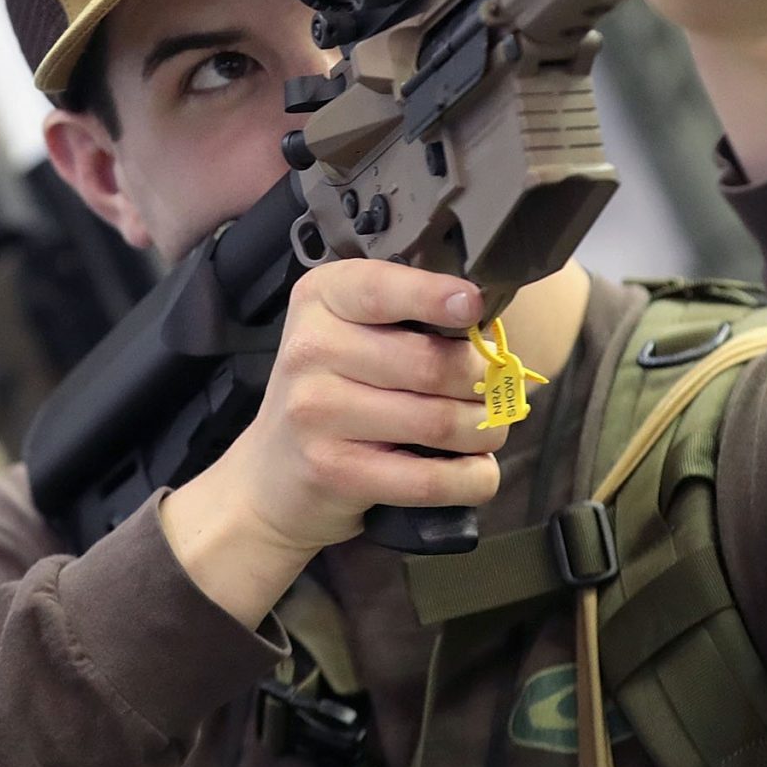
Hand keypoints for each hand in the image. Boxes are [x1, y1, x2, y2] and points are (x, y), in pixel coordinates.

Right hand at [162, 262, 501, 624]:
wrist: (269, 477)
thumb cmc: (334, 393)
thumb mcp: (353, 335)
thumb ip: (408, 320)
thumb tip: (489, 335)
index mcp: (321, 299)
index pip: (382, 288)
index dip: (434, 296)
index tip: (474, 306)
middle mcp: (311, 349)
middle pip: (431, 363)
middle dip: (485, 382)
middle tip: (496, 391)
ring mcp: (315, 412)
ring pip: (439, 421)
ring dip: (485, 430)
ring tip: (486, 430)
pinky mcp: (332, 470)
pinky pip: (429, 478)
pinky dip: (472, 478)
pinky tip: (476, 472)